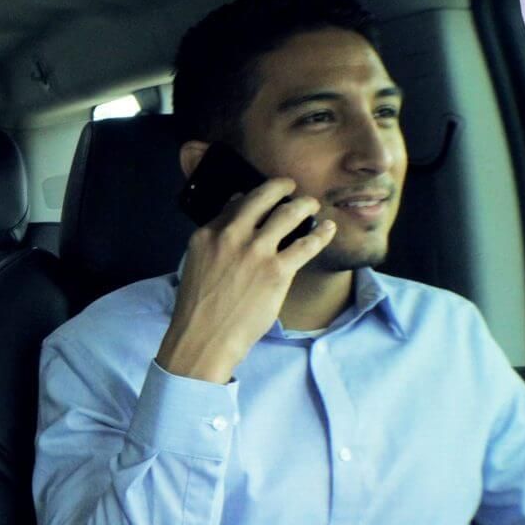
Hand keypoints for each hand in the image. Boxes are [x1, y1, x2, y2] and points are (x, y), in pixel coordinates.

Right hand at [155, 178, 336, 383]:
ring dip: (305, 205)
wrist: (204, 339)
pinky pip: (307, 244)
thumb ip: (215, 239)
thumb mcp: (196, 264)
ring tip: (312, 205)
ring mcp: (256, 252)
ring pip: (289, 213)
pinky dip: (321, 234)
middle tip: (292, 186)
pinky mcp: (278, 272)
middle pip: (264, 197)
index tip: (265, 197)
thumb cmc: (199, 308)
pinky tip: (328, 229)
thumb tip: (235, 213)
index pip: (236, 204)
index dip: (254, 197)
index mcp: (207, 234)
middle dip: (282, 186)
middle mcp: (231, 236)